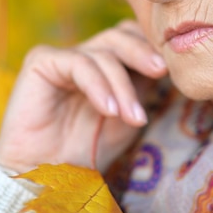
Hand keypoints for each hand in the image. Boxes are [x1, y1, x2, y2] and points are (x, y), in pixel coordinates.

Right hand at [0, 20, 166, 173]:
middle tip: (161, 72)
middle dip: (143, 52)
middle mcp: (84, 55)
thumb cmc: (89, 150)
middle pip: (119, 35)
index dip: (151, 47)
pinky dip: (98, 86)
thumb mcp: (127, 116)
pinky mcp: (41, 61)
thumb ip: (144, 87)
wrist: (49, 176)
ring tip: (132, 117)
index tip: (171, 70)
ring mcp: (63, 57)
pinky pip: (78, 63)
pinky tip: (108, 110)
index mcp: (105, 65)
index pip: (132, 37)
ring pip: (104, 53)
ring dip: (122, 86)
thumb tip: (168, 64)